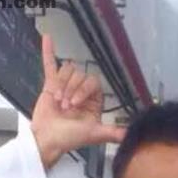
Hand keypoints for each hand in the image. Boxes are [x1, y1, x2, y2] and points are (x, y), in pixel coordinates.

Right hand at [31, 34, 126, 167]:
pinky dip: (48, 51)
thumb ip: (112, 132)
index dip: (83, 89)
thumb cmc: (69, 138)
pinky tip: (48, 38)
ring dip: (61, 85)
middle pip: (79, 75)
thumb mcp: (94, 134)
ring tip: (57, 102)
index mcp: (92, 102)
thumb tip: (130, 135)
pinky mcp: (50, 85)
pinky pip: (50, 65)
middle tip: (65, 107)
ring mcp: (65, 87)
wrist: (47, 139)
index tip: (75, 103)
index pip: (93, 82)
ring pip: (67, 71)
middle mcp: (80, 93)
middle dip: (70, 90)